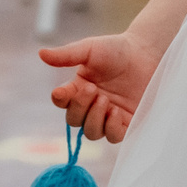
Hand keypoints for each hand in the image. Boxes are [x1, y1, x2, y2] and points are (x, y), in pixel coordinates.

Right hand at [38, 33, 162, 143]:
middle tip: (92, 89)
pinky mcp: (126, 123)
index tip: (61, 92)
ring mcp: (108, 116)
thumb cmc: (116, 49)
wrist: (145, 52)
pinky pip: (113, 137)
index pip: (61, 102)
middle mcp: (90, 105)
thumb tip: (41, 53)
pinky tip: (116, 111)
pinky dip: (111, 128)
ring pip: (91, 133)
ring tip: (105, 99)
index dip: (60, 100)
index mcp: (78, 89)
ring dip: (94, 118)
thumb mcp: (89, 49)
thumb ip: (67, 54)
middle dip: (80, 107)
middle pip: (74, 121)